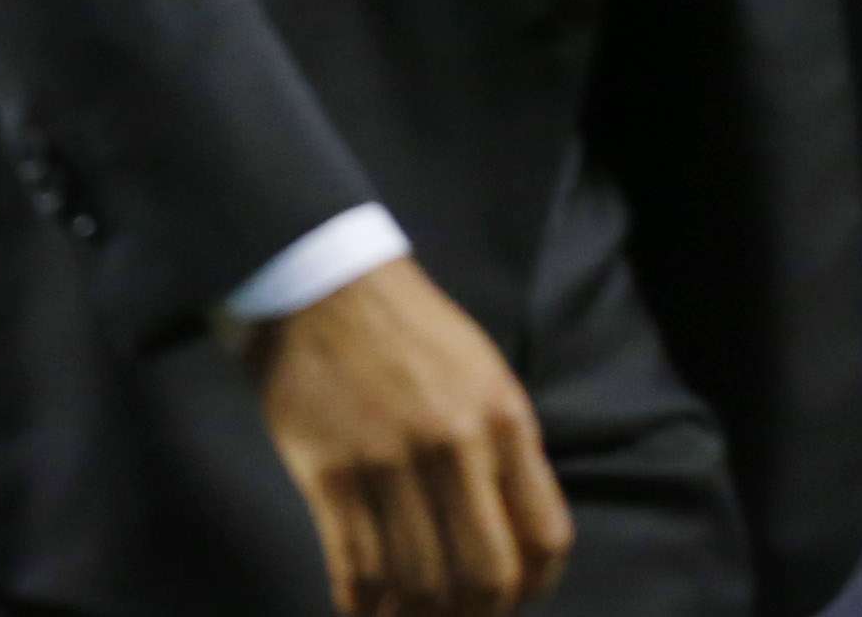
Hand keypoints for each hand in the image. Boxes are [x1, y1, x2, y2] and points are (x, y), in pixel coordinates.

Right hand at [244, 255, 573, 616]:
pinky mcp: (328, 470)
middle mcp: (453, 446)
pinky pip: (355, 565)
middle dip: (477, 615)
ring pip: (419, 579)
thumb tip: (512, 536)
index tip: (514, 600)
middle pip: (485, 574)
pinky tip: (363, 612)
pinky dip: (363, 606)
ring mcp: (387, 461)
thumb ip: (505, 449)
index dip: (535, 587)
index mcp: (503, 419)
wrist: (316, 278)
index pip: (545, 537)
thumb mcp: (482, 372)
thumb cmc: (406, 327)